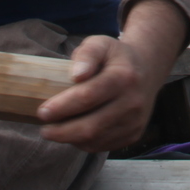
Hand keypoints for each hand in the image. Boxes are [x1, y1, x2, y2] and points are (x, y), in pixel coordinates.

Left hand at [36, 0, 186, 151]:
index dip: (62, 107)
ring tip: (56, 131)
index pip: (88, 97)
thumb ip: (86, 54)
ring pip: (96, 140)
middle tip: (45, 129)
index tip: (42, 112)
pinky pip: (103, 146)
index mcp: (124, 77)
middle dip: (62, 131)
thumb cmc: (115, 57)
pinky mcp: (134, 134)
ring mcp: (135, 121)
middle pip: (91, 126)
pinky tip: (75, 133)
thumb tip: (76, 75)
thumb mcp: (100, 44)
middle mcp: (133, 102)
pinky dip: (84, 143)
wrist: (147, 71)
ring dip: (71, 139)